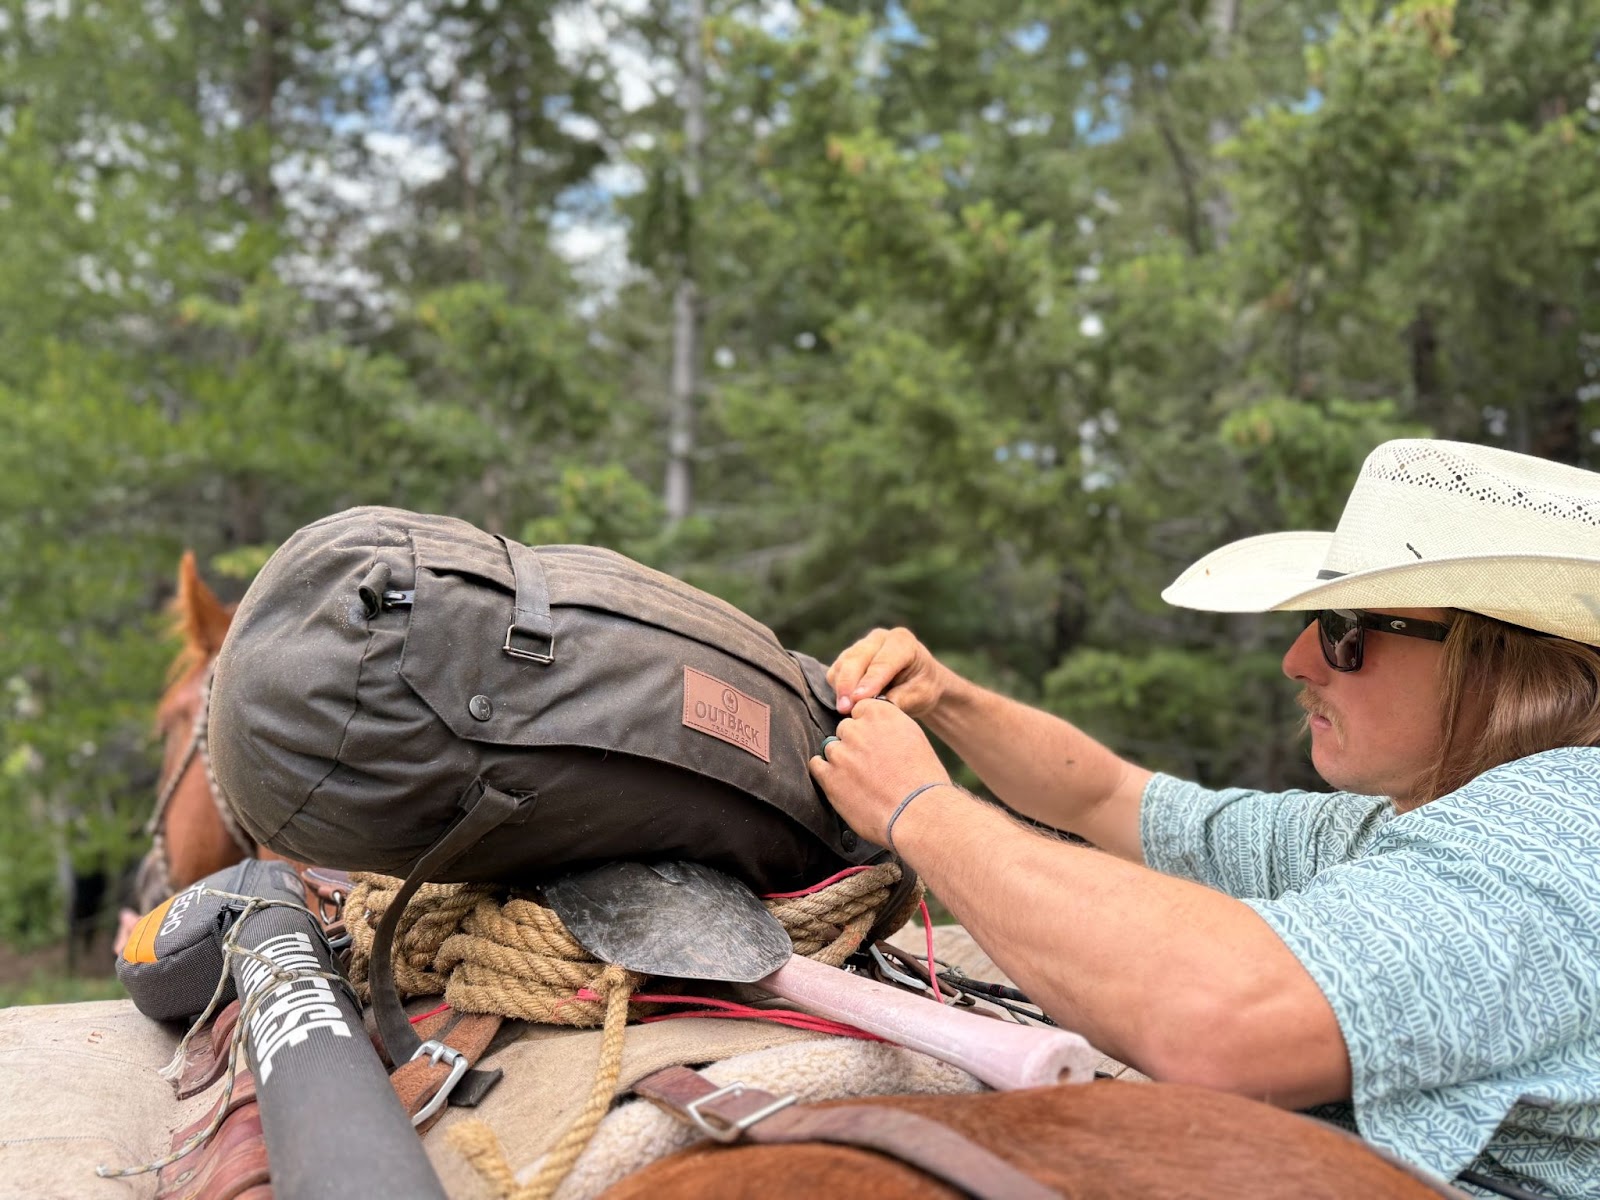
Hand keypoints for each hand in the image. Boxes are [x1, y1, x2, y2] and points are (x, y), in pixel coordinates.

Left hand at [809, 699, 953, 846]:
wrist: (918, 813)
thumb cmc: (924, 781)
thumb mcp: (914, 739)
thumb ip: (890, 727)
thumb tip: (876, 730)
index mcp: (882, 715)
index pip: (861, 708)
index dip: (866, 726)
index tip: (873, 740)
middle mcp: (858, 729)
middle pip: (845, 728)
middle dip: (854, 743)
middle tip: (869, 763)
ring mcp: (841, 753)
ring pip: (831, 748)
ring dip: (841, 760)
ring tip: (859, 779)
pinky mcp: (830, 777)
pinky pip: (817, 766)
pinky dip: (825, 773)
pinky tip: (840, 783)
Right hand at [826, 626, 949, 715]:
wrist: (920, 681)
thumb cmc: (923, 687)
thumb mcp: (920, 695)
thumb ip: (898, 699)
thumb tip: (870, 706)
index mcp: (903, 641)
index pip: (883, 661)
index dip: (870, 680)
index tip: (858, 699)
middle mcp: (879, 638)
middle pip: (857, 658)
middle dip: (848, 684)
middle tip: (844, 708)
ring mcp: (862, 645)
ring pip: (843, 664)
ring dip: (841, 688)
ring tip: (845, 710)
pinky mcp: (849, 657)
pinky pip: (836, 671)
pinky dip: (837, 687)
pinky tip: (846, 703)